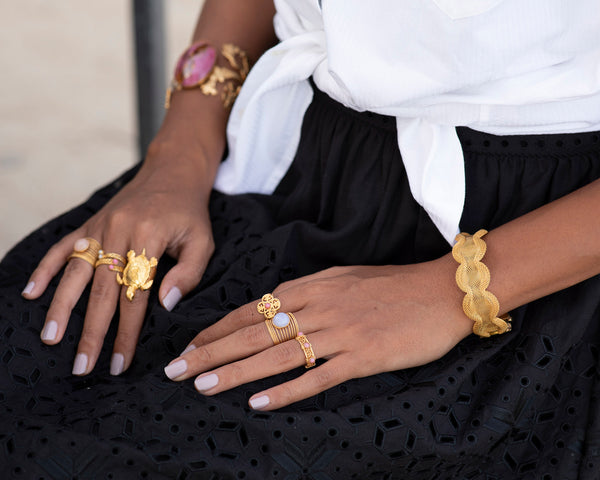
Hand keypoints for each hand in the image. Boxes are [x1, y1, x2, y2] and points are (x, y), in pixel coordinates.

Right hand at [22, 139, 217, 376]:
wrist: (171, 174)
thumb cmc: (189, 213)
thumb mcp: (202, 241)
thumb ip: (189, 273)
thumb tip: (165, 305)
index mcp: (148, 238)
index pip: (135, 295)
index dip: (127, 332)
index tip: (120, 362)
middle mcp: (118, 232)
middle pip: (102, 291)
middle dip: (91, 332)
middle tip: (82, 366)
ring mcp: (100, 227)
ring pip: (76, 272)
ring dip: (61, 307)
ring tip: (50, 338)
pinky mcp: (90, 224)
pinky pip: (63, 247)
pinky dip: (46, 269)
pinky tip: (32, 292)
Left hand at [163, 257, 473, 409]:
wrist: (441, 291)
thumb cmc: (393, 284)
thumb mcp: (344, 277)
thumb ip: (310, 291)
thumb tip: (277, 306)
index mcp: (313, 286)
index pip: (254, 308)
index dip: (219, 327)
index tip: (192, 344)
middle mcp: (319, 307)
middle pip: (255, 332)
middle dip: (211, 351)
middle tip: (176, 369)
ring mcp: (340, 332)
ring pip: (277, 354)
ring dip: (237, 372)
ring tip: (203, 387)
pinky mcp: (363, 356)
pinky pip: (318, 377)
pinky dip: (287, 391)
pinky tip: (260, 404)